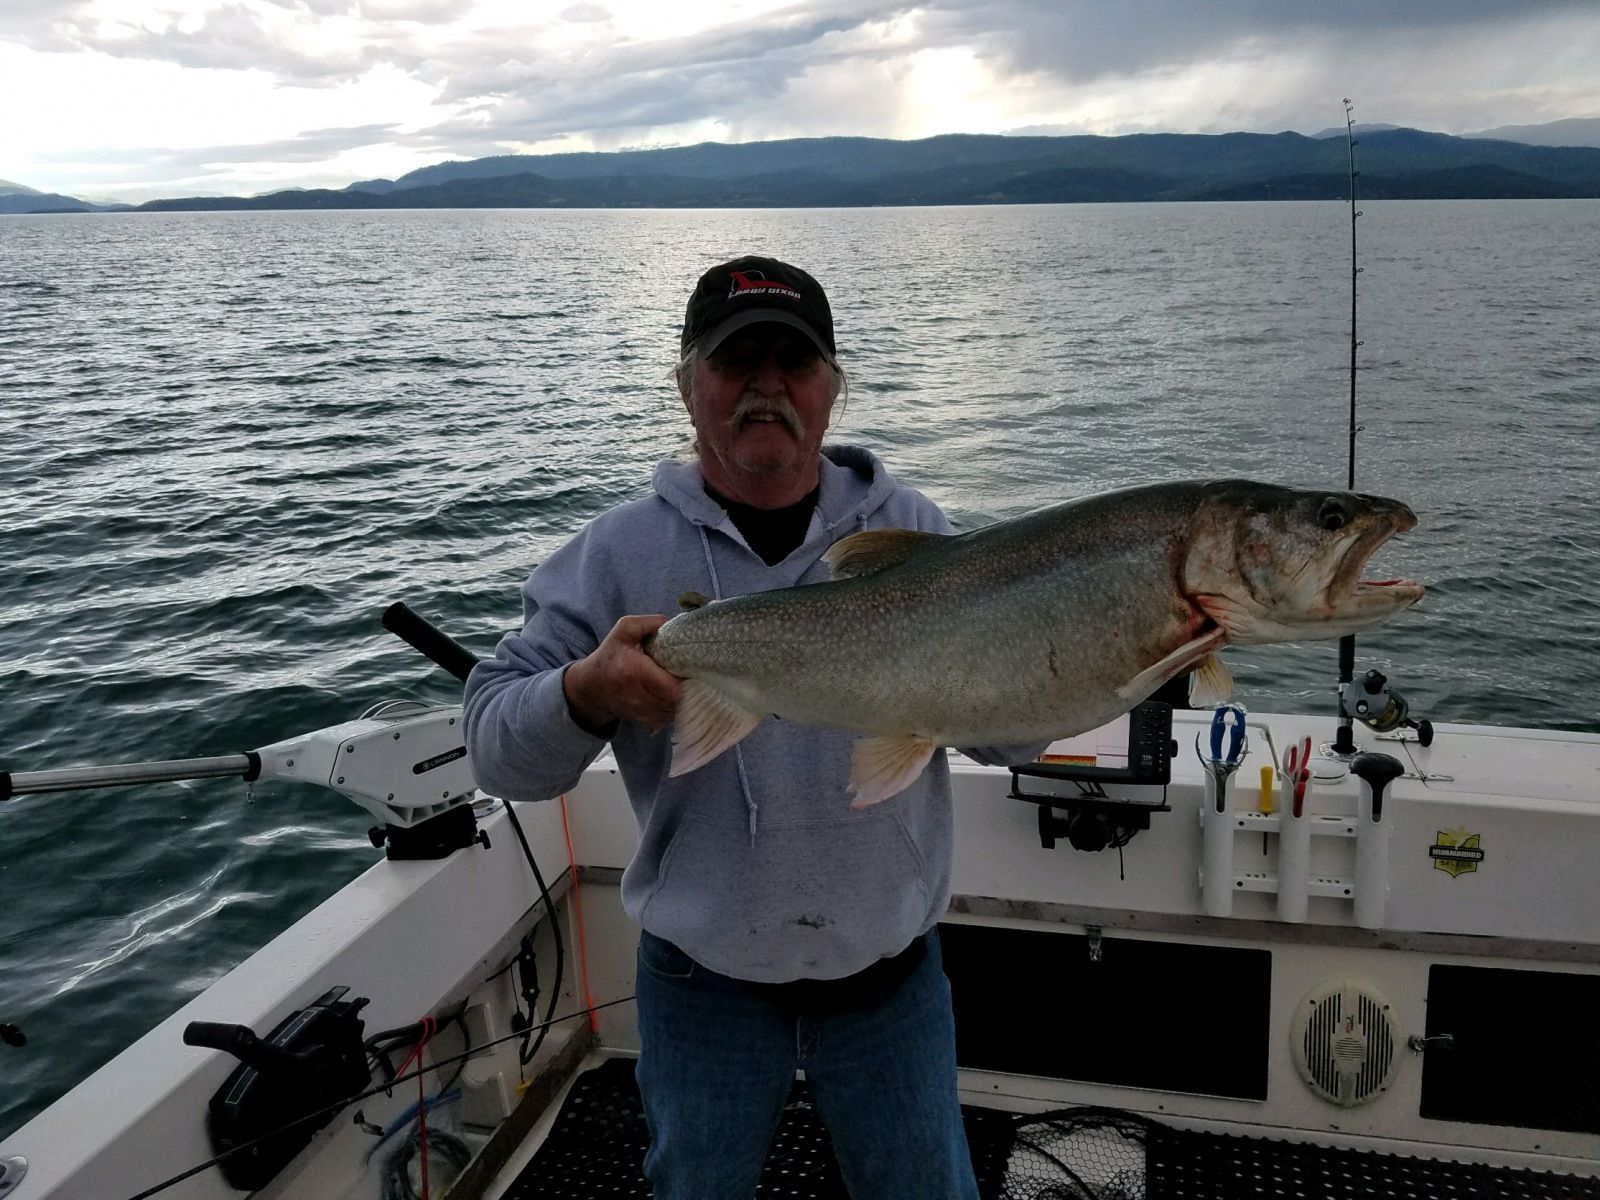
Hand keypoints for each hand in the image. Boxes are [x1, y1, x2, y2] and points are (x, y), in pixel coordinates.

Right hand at [564, 615, 681, 732]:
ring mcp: (641, 711)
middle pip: (676, 700)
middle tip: (686, 674)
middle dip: (686, 689)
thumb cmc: (610, 656)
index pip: (672, 686)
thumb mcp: (623, 630)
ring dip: (681, 700)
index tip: (687, 667)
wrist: (591, 687)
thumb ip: (647, 623)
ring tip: (678, 684)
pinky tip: (669, 696)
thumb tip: (669, 623)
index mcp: (636, 672)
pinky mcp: (643, 721)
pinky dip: (672, 709)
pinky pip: (666, 719)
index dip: (684, 679)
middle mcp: (638, 696)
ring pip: (673, 711)